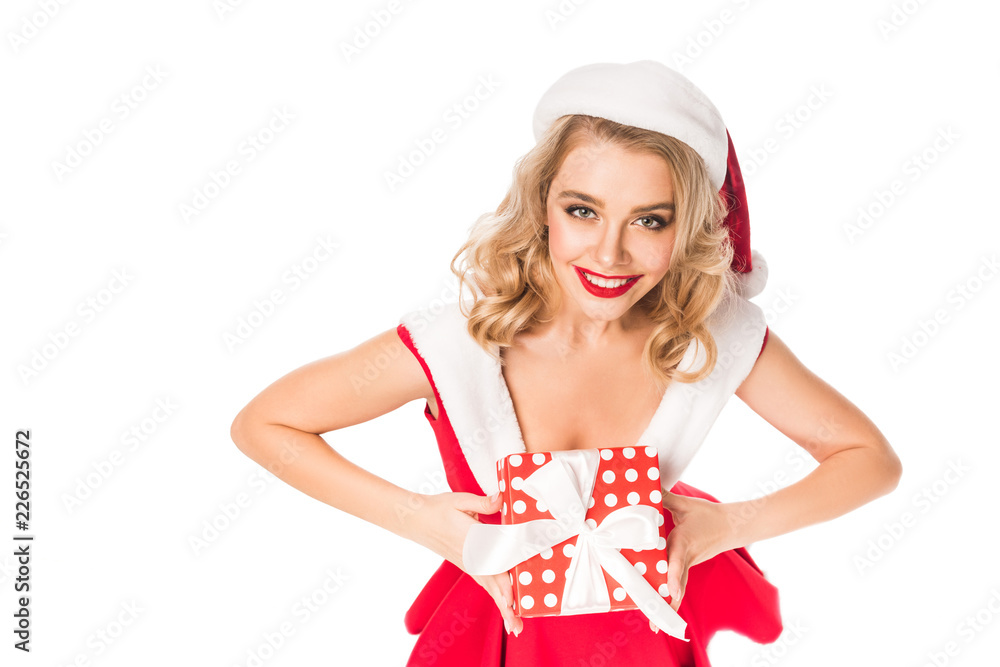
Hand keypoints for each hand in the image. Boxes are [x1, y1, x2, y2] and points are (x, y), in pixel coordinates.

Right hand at [407, 490, 523, 635]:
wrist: (416, 519)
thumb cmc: (438, 508)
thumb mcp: (459, 500)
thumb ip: (482, 503)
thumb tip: (500, 498)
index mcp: (470, 541)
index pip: (492, 564)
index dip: (504, 581)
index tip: (514, 598)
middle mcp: (471, 558)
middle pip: (492, 584)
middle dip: (505, 605)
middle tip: (516, 627)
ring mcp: (468, 564)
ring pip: (489, 588)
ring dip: (502, 607)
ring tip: (513, 626)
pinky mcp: (467, 565)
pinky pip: (484, 583)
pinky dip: (495, 597)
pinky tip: (504, 606)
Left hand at [645, 491, 742, 631]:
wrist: (733, 525)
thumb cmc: (709, 515)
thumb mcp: (685, 504)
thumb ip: (664, 497)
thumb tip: (648, 485)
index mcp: (684, 544)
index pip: (677, 563)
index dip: (672, 578)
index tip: (670, 593)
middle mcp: (686, 558)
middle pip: (675, 585)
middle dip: (666, 604)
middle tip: (656, 624)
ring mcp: (688, 565)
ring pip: (676, 587)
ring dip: (667, 603)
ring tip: (656, 624)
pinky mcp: (688, 565)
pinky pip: (677, 582)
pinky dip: (670, 593)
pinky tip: (661, 604)